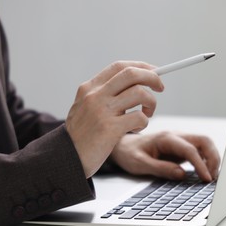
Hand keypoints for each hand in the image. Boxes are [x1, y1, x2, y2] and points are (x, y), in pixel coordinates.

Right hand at [66, 61, 163, 177]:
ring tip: (147, 114)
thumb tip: (136, 84)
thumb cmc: (81, 135)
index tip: (154, 72)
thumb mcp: (85, 107)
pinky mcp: (110, 129)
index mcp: (89, 88)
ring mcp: (102, 111)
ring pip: (140, 93)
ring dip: (151, 103)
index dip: (141, 67)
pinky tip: (136, 129)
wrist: (64, 158)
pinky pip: (139, 117)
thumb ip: (104, 95)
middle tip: (160, 88)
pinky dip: (144, 122)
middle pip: (132, 74)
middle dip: (153, 78)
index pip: (120, 67)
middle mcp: (95, 95)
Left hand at [110, 131, 220, 180]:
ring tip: (212, 176)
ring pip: (204, 144)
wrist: (123, 146)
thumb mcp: (140, 163)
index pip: (190, 149)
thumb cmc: (129, 153)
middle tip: (213, 177)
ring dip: (212, 158)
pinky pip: (199, 150)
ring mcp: (180, 141)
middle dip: (213, 158)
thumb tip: (181, 174)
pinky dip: (206, 160)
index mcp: (166, 138)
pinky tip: (207, 172)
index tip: (206, 179)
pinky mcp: (181, 148)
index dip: (201, 164)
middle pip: (204, 141)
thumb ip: (160, 168)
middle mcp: (176, 136)